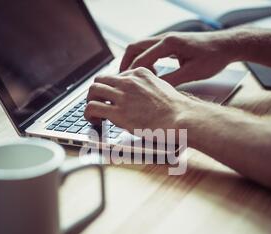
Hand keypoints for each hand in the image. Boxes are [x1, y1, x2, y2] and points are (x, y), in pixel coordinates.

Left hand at [84, 67, 200, 131]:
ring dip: (90, 102)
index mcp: (140, 73)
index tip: (112, 98)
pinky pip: (92, 108)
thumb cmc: (177, 109)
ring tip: (94, 114)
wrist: (182, 118)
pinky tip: (95, 121)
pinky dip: (88, 114)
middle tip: (98, 103)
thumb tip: (139, 98)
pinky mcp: (118, 112)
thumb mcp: (162, 87)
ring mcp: (122, 96)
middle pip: (100, 79)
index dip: (111, 89)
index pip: (116, 76)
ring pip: (92, 91)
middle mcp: (128, 81)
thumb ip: (147, 88)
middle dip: (96, 92)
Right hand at [120, 31, 237, 85]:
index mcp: (169, 43)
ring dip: (135, 62)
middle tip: (121, 80)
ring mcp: (168, 40)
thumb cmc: (213, 57)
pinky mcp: (172, 44)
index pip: (142, 58)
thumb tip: (154, 90)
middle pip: (135, 47)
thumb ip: (171, 81)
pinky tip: (151, 74)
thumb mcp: (192, 73)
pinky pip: (151, 50)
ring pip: (142, 48)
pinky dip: (146, 60)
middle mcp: (166, 38)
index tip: (125, 85)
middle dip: (126, 63)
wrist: (227, 45)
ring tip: (134, 79)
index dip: (131, 73)